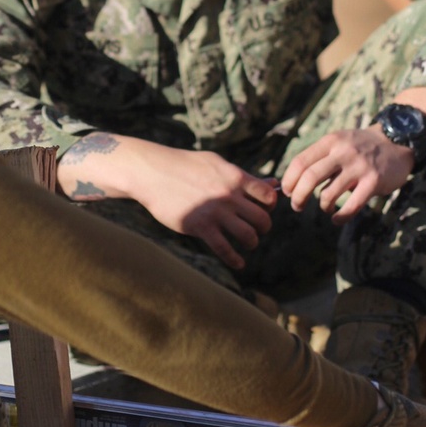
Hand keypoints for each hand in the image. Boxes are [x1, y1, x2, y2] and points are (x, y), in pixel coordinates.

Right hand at [59, 134, 277, 270]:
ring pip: (248, 235)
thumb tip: (272, 184)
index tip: (263, 209)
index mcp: (235, 177)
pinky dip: (235, 259)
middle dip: (264, 227)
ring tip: (249, 243)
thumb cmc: (185, 165)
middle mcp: (228, 195)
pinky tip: (238, 263)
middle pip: (262, 219)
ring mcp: (215, 212)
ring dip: (252, 242)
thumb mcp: (215, 163)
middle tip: (258, 229)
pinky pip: (224, 249)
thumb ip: (242, 175)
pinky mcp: (200, 227)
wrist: (153, 173)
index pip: (268, 196)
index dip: (270, 206)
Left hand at [281, 125, 413, 224]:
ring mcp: (359, 166)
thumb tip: (295, 183)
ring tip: (325, 208)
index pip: (300, 161)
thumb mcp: (339, 142)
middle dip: (298, 196)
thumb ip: (320, 158)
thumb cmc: (362, 147)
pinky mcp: (374, 181)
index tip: (287, 192)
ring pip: (328, 193)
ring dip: (322, 206)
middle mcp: (342, 152)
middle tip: (297, 206)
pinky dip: (340, 216)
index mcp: (330, 141)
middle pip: (309, 177)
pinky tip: (337, 219)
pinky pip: (352, 205)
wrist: (398, 141)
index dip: (289, 180)